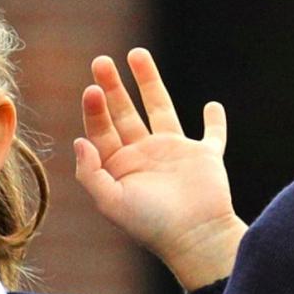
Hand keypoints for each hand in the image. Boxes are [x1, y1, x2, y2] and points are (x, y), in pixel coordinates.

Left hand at [74, 48, 245, 290]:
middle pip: (124, 112)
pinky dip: (215, 121)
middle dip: (113, 87)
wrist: (193, 238)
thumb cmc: (149, 224)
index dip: (94, 109)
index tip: (91, 89)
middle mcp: (143, 155)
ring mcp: (174, 154)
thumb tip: (79, 140)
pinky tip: (212, 105)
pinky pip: (212, 135)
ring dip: (149, 82)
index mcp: (118, 166)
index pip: (101, 129)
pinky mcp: (205, 157)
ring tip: (137, 54)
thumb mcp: (111, 202)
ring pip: (160, 109)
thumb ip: (91, 172)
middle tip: (101, 61)